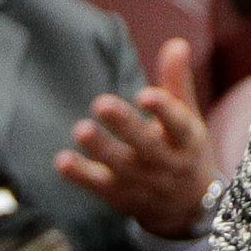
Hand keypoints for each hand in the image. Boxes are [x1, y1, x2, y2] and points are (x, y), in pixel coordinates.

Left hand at [56, 37, 215, 238]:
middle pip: (147, 146)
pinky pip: (99, 186)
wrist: (187, 208)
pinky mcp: (120, 196)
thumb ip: (177, 82)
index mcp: (186, 140)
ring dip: (100, 149)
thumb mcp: (188, 119)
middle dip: (125, 126)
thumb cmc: (184, 151)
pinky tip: (62, 161)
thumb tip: (176, 43)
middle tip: (101, 103)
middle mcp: (166, 163)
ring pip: (120, 167)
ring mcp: (143, 182)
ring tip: (81, 129)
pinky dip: (81, 176)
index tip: (145, 95)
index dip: (164, 111)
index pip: (178, 125)